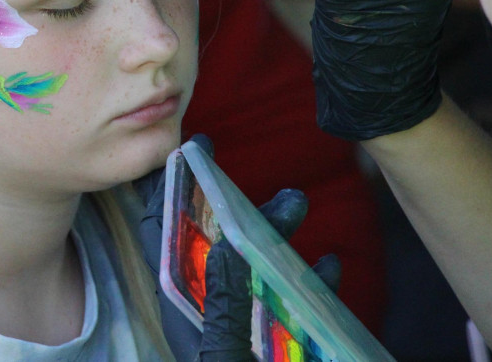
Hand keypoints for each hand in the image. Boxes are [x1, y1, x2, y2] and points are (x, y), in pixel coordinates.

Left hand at [138, 135, 339, 360]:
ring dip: (278, 237)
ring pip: (254, 267)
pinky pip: (285, 305)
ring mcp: (237, 325)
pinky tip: (328, 266)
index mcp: (179, 307)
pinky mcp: (268, 341)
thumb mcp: (225, 359)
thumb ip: (224, 307)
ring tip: (301, 206)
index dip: (170, 189)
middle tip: (278, 187)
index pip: (163, 234)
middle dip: (243, 209)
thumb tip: (226, 244)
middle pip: (216, 243)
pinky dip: (307, 283)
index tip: (192, 151)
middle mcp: (202, 309)